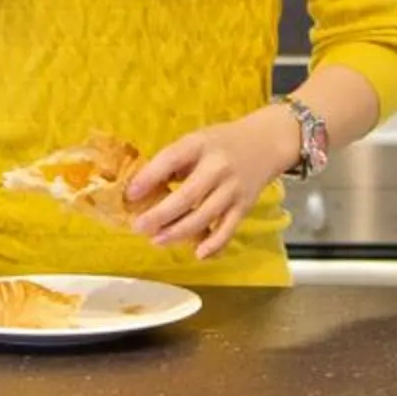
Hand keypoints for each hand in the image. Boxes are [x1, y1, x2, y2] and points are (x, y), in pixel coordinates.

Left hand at [128, 109, 299, 260]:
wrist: (266, 142)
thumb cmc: (221, 143)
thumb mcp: (195, 141)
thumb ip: (172, 163)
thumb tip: (142, 191)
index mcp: (200, 145)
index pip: (172, 159)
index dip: (150, 177)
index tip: (130, 194)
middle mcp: (218, 167)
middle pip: (188, 195)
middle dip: (160, 215)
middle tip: (139, 226)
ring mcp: (233, 188)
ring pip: (205, 216)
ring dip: (178, 232)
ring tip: (157, 240)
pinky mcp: (244, 206)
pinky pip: (228, 229)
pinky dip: (214, 244)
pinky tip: (198, 253)